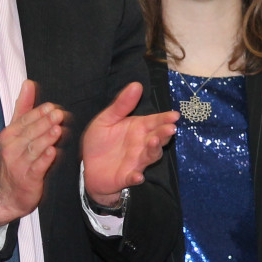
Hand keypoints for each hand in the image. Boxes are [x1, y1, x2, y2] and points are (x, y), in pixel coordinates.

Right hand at [0, 80, 66, 225]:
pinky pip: (36, 168)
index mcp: (10, 134)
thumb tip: (28, 83)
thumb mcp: (16, 131)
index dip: (39, 113)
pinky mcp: (27, 179)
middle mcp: (12, 147)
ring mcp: (19, 164)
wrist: (8, 193)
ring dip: (46, 139)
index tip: (53, 106)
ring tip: (58, 130)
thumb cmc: (16, 158)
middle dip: (44, 123)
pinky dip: (44, 160)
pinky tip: (53, 152)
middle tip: (59, 114)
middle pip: (30, 132)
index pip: (25, 119)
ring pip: (34, 149)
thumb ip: (24, 107)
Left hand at [82, 82, 178, 206]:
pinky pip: (134, 177)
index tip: (174, 115)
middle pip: (158, 138)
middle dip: (164, 133)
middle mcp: (142, 144)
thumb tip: (136, 84)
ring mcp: (137, 161)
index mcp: (138, 128)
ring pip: (150, 156)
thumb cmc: (100, 142)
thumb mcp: (106, 119)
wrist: (87, 168)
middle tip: (170, 128)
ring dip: (154, 150)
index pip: (155, 121)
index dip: (165, 118)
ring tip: (154, 142)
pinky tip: (138, 176)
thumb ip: (121, 104)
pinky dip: (136, 177)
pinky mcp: (127, 176)